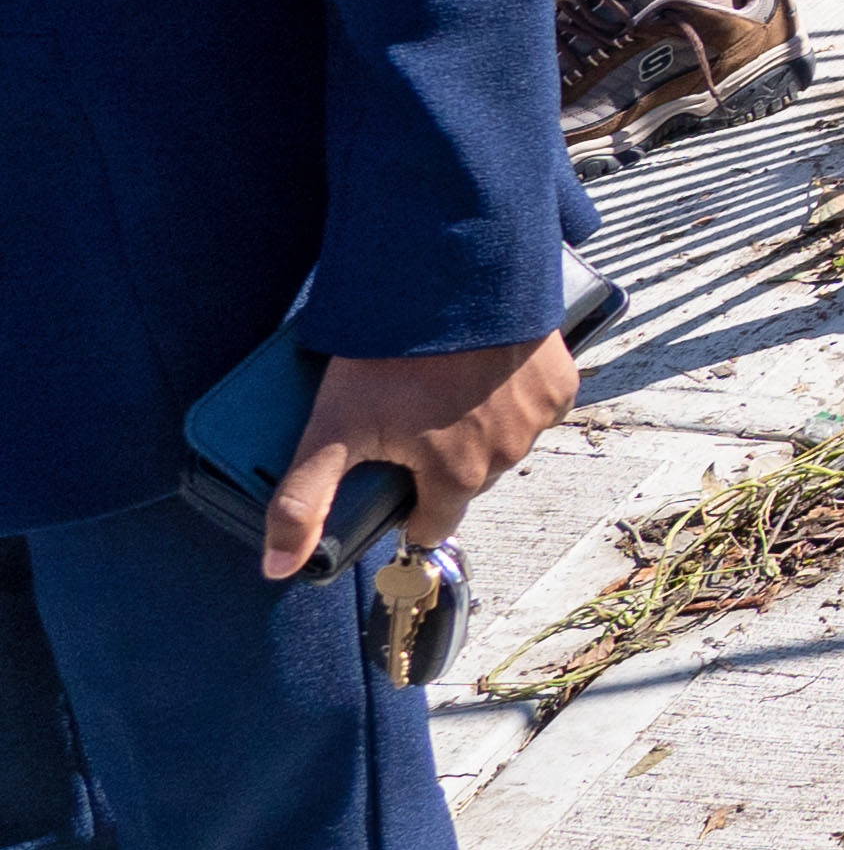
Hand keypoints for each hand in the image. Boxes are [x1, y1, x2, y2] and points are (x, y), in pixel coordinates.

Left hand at [275, 333, 575, 575]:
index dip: (406, 507)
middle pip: (467, 483)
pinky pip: (536, 408)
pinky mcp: (560, 382)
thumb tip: (277, 569)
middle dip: (442, 463)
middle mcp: (506, 456)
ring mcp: (536, 418)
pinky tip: (488, 372)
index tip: (392, 474)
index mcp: (456, 478)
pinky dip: (515, 397)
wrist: (454, 279)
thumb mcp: (333, 428)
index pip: (432, 524)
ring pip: (503, 445)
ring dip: (480, 429)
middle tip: (412, 418)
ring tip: (445, 388)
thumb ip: (303, 503)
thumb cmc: (394, 357)